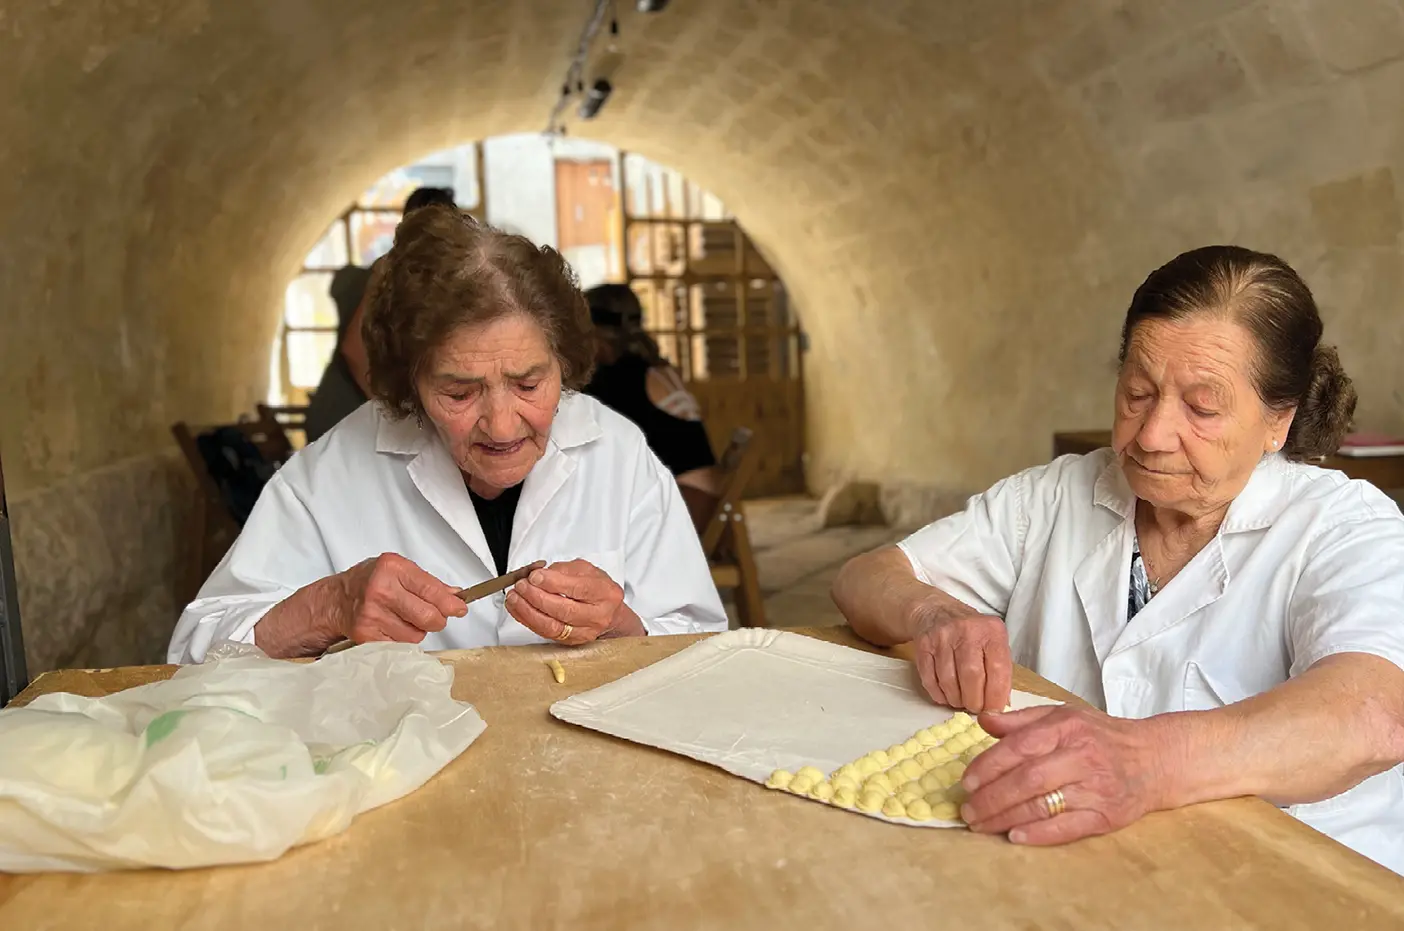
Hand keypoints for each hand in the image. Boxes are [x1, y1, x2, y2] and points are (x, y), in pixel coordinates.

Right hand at [334, 553, 466, 644]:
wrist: (337, 600)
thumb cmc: (369, 581)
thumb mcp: (397, 570)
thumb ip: (428, 582)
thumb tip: (455, 596)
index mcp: (392, 569)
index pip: (432, 590)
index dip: (450, 603)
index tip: (460, 609)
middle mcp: (381, 591)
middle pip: (428, 617)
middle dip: (438, 620)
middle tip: (434, 617)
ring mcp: (372, 615)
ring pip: (417, 635)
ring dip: (417, 630)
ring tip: (404, 618)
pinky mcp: (366, 635)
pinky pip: (401, 645)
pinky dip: (402, 639)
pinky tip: (392, 627)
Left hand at [505, 559, 645, 643]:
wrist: (609, 613)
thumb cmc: (596, 589)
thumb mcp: (587, 570)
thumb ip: (563, 570)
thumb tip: (539, 574)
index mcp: (605, 593)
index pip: (578, 589)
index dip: (553, 583)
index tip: (535, 576)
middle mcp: (598, 615)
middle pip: (564, 610)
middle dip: (537, 597)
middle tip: (522, 586)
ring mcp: (585, 632)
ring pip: (552, 626)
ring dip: (528, 611)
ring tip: (514, 597)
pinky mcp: (571, 642)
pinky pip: (545, 633)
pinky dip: (527, 620)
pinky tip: (518, 609)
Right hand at [912, 606, 1011, 711]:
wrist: (937, 612)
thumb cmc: (972, 634)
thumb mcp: (993, 642)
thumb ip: (1000, 671)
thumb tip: (1000, 706)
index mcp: (991, 631)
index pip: (998, 669)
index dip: (996, 696)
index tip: (993, 710)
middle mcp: (967, 630)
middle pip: (972, 676)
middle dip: (974, 701)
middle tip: (975, 708)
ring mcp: (942, 636)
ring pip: (949, 680)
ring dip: (956, 699)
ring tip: (960, 701)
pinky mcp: (923, 645)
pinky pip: (929, 678)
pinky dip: (938, 693)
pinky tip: (945, 695)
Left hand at [959, 705, 1165, 844]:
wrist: (1156, 759)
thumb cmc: (1101, 737)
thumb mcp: (1064, 716)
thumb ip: (1022, 720)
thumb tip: (983, 720)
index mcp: (1067, 728)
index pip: (1020, 746)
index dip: (989, 765)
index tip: (967, 781)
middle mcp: (1082, 756)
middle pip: (1028, 779)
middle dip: (992, 797)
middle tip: (968, 810)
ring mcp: (1095, 788)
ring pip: (1043, 805)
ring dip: (1006, 818)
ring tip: (981, 825)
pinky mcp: (1107, 815)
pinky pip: (1068, 827)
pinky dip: (1040, 834)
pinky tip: (1015, 836)